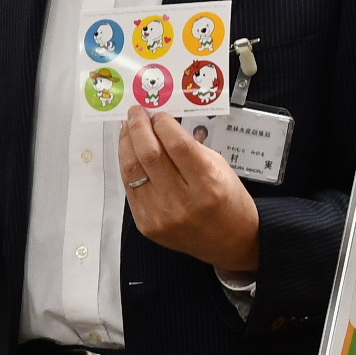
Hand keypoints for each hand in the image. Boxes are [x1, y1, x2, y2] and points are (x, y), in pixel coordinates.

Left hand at [119, 108, 259, 273]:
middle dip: (139, 127)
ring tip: (128, 128)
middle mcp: (183, 201)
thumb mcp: (219, 167)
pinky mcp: (147, 225)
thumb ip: (190, 147)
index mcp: (208, 183)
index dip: (162, 124)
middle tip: (136, 113)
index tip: (158, 113)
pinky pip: (130, 188)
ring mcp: (161, 215)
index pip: (176, 144)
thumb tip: (160, 125)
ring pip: (133, 171)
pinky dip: (127, 166)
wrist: (228, 241)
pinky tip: (129, 152)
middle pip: (150, 155)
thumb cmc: (227, 200)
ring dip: (127, 144)